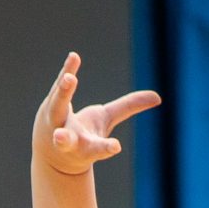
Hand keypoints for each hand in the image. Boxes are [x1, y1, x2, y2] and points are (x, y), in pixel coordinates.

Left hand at [34, 51, 159, 176]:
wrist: (52, 147)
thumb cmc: (83, 135)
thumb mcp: (106, 122)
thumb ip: (128, 108)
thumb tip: (158, 97)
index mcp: (86, 149)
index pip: (97, 150)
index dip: (106, 148)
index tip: (115, 147)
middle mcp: (69, 139)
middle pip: (66, 138)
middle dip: (64, 137)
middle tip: (60, 136)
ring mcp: (55, 122)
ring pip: (57, 107)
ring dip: (63, 93)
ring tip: (69, 78)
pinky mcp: (50, 103)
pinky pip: (58, 86)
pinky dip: (67, 70)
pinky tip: (75, 57)